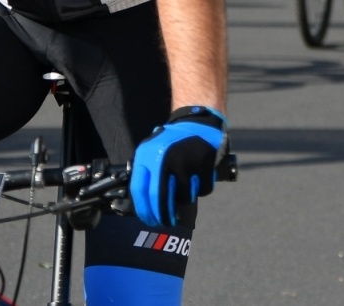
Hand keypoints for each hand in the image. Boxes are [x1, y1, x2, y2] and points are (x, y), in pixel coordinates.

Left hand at [130, 106, 225, 228]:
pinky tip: (199, 177)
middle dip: (162, 216)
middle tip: (166, 222)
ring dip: (185, 197)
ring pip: (184, 197)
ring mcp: (185, 161)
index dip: (144, 210)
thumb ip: (146, 173)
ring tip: (186, 185)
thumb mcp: (152, 151)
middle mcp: (164, 158)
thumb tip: (142, 206)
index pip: (139, 190)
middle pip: (160, 199)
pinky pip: (202, 190)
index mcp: (148, 154)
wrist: (197, 122)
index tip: (149, 220)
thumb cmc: (173, 142)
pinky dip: (201, 188)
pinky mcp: (204, 163)